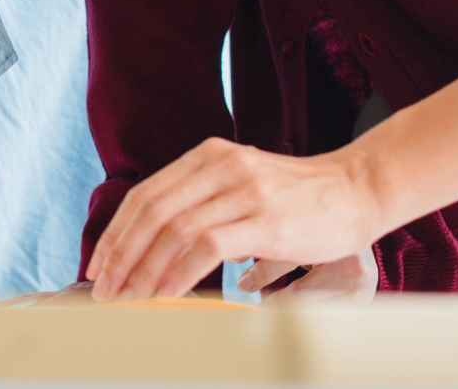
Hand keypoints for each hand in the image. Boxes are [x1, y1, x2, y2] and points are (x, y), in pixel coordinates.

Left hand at [86, 138, 382, 303]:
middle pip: (152, 212)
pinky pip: (207, 246)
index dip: (117, 234)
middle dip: (121, 257)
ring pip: (174, 230)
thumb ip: (206, 205)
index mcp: (209, 155)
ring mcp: (243, 190)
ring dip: (144, 271)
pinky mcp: (265, 218)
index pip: (146, 194)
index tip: (99, 267)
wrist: (358, 188)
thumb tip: (162, 251)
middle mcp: (221, 165)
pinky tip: (167, 296)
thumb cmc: (301, 198)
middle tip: (105, 292)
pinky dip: (179, 273)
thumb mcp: (244, 186)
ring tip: (129, 302)